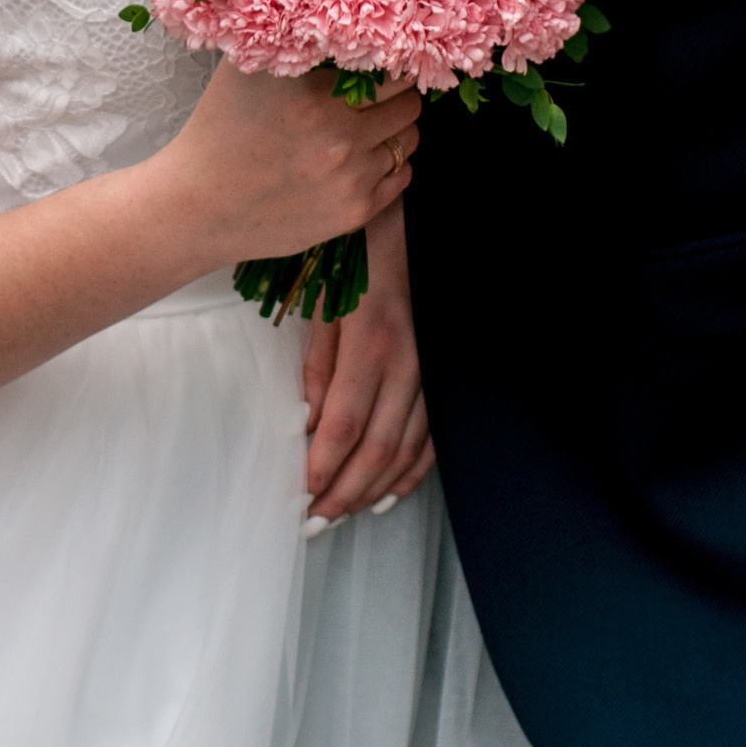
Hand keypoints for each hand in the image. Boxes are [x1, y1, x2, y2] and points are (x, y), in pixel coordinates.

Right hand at [162, 58, 423, 275]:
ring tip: (367, 126)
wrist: (198, 206)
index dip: (388, 62)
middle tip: (377, 94)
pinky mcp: (354, 212)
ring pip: (409, 140)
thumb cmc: (219, 130)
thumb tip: (330, 4)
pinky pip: (401, 177)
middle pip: (409, 104)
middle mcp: (338, 135)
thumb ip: (291, 38)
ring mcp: (350, 178)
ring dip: (395, 129)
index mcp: (312, 94)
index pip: (390, 68)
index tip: (380, 62)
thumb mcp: (246, 69)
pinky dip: (389, 164)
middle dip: (397, 95)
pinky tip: (361, 158)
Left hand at [301, 202, 431, 525]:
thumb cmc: (356, 257)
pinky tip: (389, 492)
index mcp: (373, 341)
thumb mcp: (324, 302)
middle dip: (345, 490)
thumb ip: (318, 365)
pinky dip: (412, 470)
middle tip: (316, 520)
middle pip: (379, 447)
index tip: (302, 495)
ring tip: (344, 513)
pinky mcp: (443, 372)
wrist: (409, 226)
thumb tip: (307, 422)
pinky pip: (433, 434)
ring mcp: (432, 369)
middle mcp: (409, 361)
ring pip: (408, 447)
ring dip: (375, 487)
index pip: (346, 423)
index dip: (325, 467)